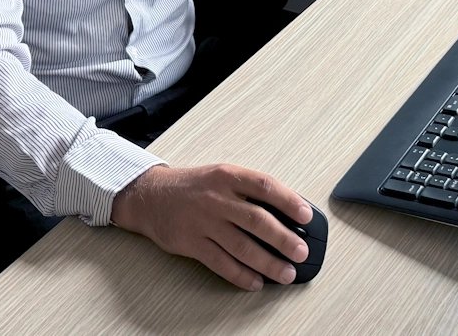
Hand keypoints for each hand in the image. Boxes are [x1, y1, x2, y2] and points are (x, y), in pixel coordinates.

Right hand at [110, 163, 312, 289]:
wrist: (151, 195)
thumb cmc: (194, 187)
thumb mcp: (222, 176)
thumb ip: (249, 190)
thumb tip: (287, 212)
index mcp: (228, 176)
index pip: (264, 186)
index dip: (288, 200)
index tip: (307, 215)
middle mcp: (216, 198)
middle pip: (256, 219)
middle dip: (283, 238)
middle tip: (301, 252)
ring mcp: (203, 222)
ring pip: (241, 246)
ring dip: (267, 262)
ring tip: (285, 273)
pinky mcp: (191, 244)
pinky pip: (221, 263)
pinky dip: (241, 275)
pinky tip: (256, 281)